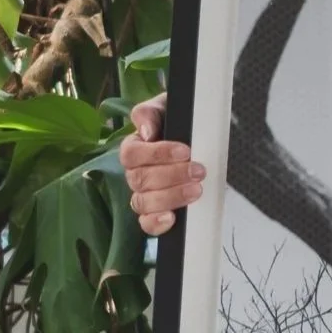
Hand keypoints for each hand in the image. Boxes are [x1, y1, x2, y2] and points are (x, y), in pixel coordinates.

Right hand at [117, 94, 204, 235]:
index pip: (132, 154)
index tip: (185, 151)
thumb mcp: (167, 108)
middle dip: (172, 176)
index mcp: (134, 147)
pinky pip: (146, 223)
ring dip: (171, 197)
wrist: (198, 135)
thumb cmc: (179, 121)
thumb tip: (147, 131)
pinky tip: (171, 218)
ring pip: (143, 202)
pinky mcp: (155, 212)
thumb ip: (150, 113)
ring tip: (196, 190)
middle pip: (140, 179)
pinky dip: (156, 223)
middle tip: (199, 170)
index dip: (158, 154)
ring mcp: (143, 194)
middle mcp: (135, 173)